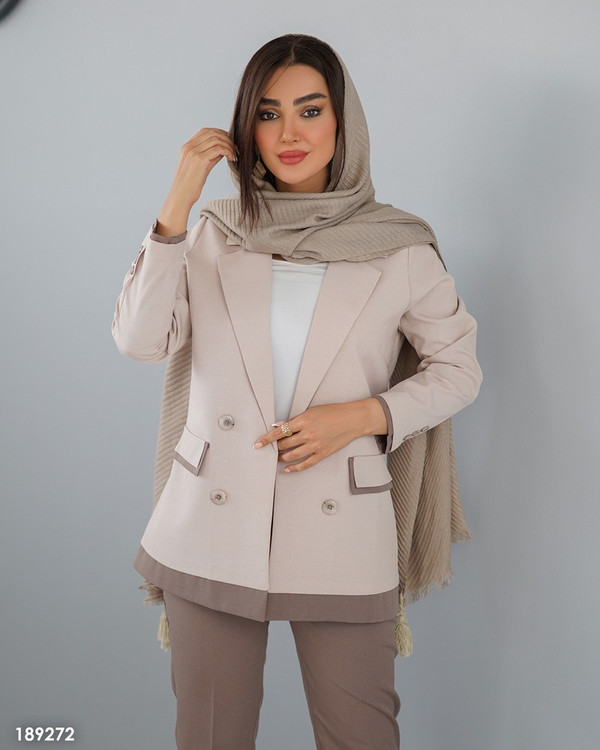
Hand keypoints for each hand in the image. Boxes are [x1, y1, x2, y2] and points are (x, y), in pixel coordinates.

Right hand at [166, 127, 238, 209]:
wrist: (181, 197)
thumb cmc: (190, 186)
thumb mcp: (199, 168)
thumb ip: (209, 156)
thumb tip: (223, 150)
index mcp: (187, 147)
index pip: (205, 131)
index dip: (220, 133)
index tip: (229, 142)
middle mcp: (189, 147)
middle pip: (212, 133)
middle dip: (227, 138)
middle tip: (235, 148)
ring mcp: (193, 152)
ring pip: (216, 139)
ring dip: (229, 145)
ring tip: (234, 155)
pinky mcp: (199, 160)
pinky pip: (218, 148)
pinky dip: (228, 151)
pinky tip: (232, 158)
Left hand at [252, 399, 386, 471]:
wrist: (353, 419)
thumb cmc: (334, 412)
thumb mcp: (312, 411)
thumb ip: (295, 420)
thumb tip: (279, 426)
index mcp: (304, 420)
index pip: (279, 432)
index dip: (266, 439)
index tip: (257, 444)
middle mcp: (308, 434)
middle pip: (284, 444)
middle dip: (275, 448)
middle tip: (270, 449)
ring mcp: (316, 445)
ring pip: (292, 455)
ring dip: (282, 458)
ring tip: (277, 457)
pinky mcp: (323, 453)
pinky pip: (306, 464)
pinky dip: (295, 468)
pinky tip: (288, 469)